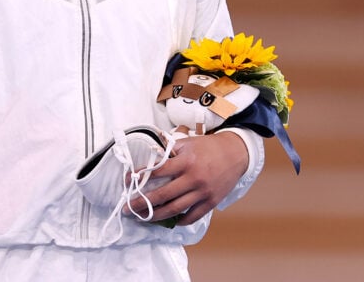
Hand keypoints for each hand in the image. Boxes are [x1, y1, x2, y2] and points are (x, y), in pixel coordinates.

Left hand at [127, 131, 249, 225]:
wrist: (236, 153)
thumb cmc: (209, 147)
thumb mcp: (188, 142)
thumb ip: (170, 149)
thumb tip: (151, 154)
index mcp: (186, 161)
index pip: (158, 171)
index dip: (141, 176)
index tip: (127, 181)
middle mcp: (193, 178)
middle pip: (163, 195)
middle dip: (143, 203)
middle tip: (128, 208)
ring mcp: (203, 192)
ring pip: (176, 209)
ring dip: (157, 216)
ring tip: (144, 218)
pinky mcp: (211, 202)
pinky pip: (193, 216)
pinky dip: (180, 220)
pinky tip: (170, 221)